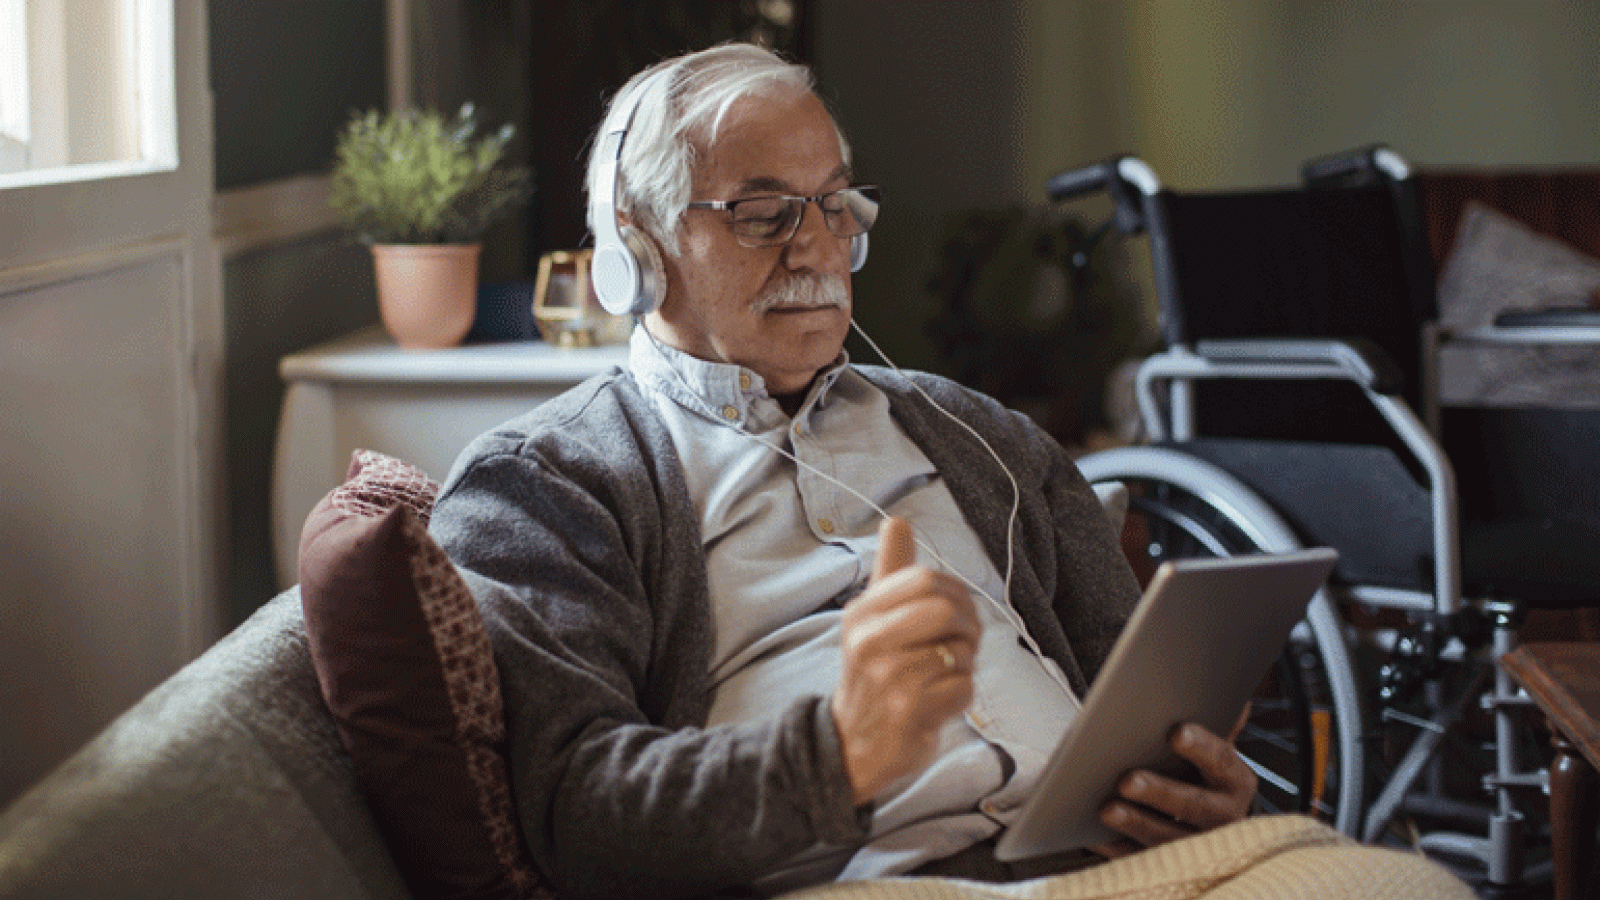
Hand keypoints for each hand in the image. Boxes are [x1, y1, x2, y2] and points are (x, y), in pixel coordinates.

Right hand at [831, 516, 981, 805]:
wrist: (850, 745)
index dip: (954, 592)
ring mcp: (889, 679)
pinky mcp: (909, 713)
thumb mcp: (869, 620)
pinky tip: (939, 700)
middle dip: (967, 626)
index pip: (923, 579)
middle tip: (961, 642)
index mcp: (862, 614)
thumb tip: (897, 523)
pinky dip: (962, 695)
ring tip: (944, 674)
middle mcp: (870, 642)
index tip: (956, 611)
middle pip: (945, 610)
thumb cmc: (871, 675)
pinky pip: (963, 689)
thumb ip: (888, 571)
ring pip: (959, 652)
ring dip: (965, 664)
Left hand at [1091, 705, 1256, 857]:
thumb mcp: (1215, 749)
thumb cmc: (1203, 774)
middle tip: (1128, 780)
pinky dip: (1115, 848)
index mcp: (1235, 781)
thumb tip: (1236, 696)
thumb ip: (1219, 722)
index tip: (1176, 732)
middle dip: (1160, 793)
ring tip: (1107, 809)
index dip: (1200, 747)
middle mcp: (1223, 817)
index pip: (1221, 760)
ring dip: (1136, 824)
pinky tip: (1092, 834)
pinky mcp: (1170, 866)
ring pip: (1167, 838)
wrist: (1212, 821)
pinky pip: (1141, 860)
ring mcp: (1197, 845)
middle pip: (1193, 806)